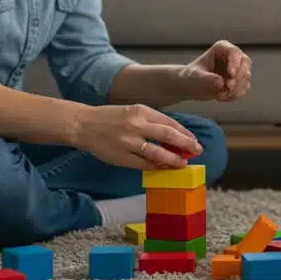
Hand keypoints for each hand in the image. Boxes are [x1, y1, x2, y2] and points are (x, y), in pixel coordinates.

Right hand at [74, 104, 201, 169]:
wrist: (83, 124)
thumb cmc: (109, 118)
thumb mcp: (131, 112)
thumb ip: (150, 121)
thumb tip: (173, 135)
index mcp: (141, 111)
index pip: (169, 122)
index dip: (184, 133)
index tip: (194, 140)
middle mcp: (136, 125)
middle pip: (168, 135)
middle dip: (186, 144)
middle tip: (197, 151)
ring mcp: (128, 142)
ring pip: (158, 153)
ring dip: (173, 159)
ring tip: (183, 163)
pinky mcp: (121, 156)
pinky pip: (143, 164)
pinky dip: (156, 167)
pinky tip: (163, 168)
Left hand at [178, 40, 251, 101]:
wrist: (192, 87)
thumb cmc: (192, 77)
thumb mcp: (195, 77)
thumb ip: (207, 79)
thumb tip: (221, 83)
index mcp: (222, 49)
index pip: (234, 52)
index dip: (235, 63)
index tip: (230, 74)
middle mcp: (233, 57)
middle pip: (245, 63)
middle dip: (238, 78)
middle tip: (228, 89)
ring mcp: (238, 69)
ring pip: (246, 78)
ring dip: (235, 89)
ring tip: (219, 96)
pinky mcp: (240, 82)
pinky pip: (244, 89)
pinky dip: (234, 95)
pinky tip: (221, 98)